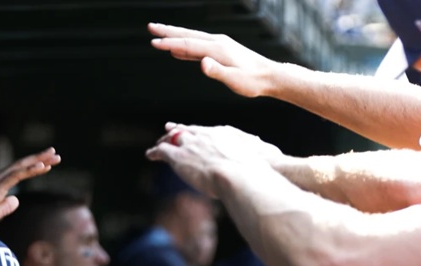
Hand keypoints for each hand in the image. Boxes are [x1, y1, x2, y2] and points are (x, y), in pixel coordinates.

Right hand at [0, 148, 59, 249]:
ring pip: (20, 167)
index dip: (33, 167)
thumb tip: (15, 200)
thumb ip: (5, 206)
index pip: (17, 172)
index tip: (49, 164)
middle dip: (39, 159)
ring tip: (55, 156)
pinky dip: (29, 170)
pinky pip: (15, 176)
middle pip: (21, 165)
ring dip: (38, 161)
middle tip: (55, 153)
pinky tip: (43, 167)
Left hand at [146, 123, 280, 197]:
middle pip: (188, 130)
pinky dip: (155, 152)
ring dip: (164, 142)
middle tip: (169, 129)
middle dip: (178, 130)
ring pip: (172, 139)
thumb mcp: (267, 158)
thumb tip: (277, 157)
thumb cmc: (259, 170)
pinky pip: (162, 151)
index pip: (209, 130)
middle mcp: (206, 135)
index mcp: (225, 134)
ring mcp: (191, 144)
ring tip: (157, 145)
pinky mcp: (179, 157)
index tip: (197, 131)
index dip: (201, 131)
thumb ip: (266, 156)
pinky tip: (150, 155)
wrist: (242, 175)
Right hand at [149, 22, 279, 98]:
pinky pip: (199, 46)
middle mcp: (217, 42)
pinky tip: (179, 51)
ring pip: (192, 38)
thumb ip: (218, 71)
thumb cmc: (253, 82)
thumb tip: (202, 63)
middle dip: (168, 32)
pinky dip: (187, 47)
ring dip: (175, 36)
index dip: (170, 44)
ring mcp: (220, 45)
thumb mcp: (235, 80)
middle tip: (150, 27)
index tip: (154, 43)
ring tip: (159, 35)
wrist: (270, 76)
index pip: (189, 45)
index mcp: (217, 49)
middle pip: (188, 35)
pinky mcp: (223, 50)